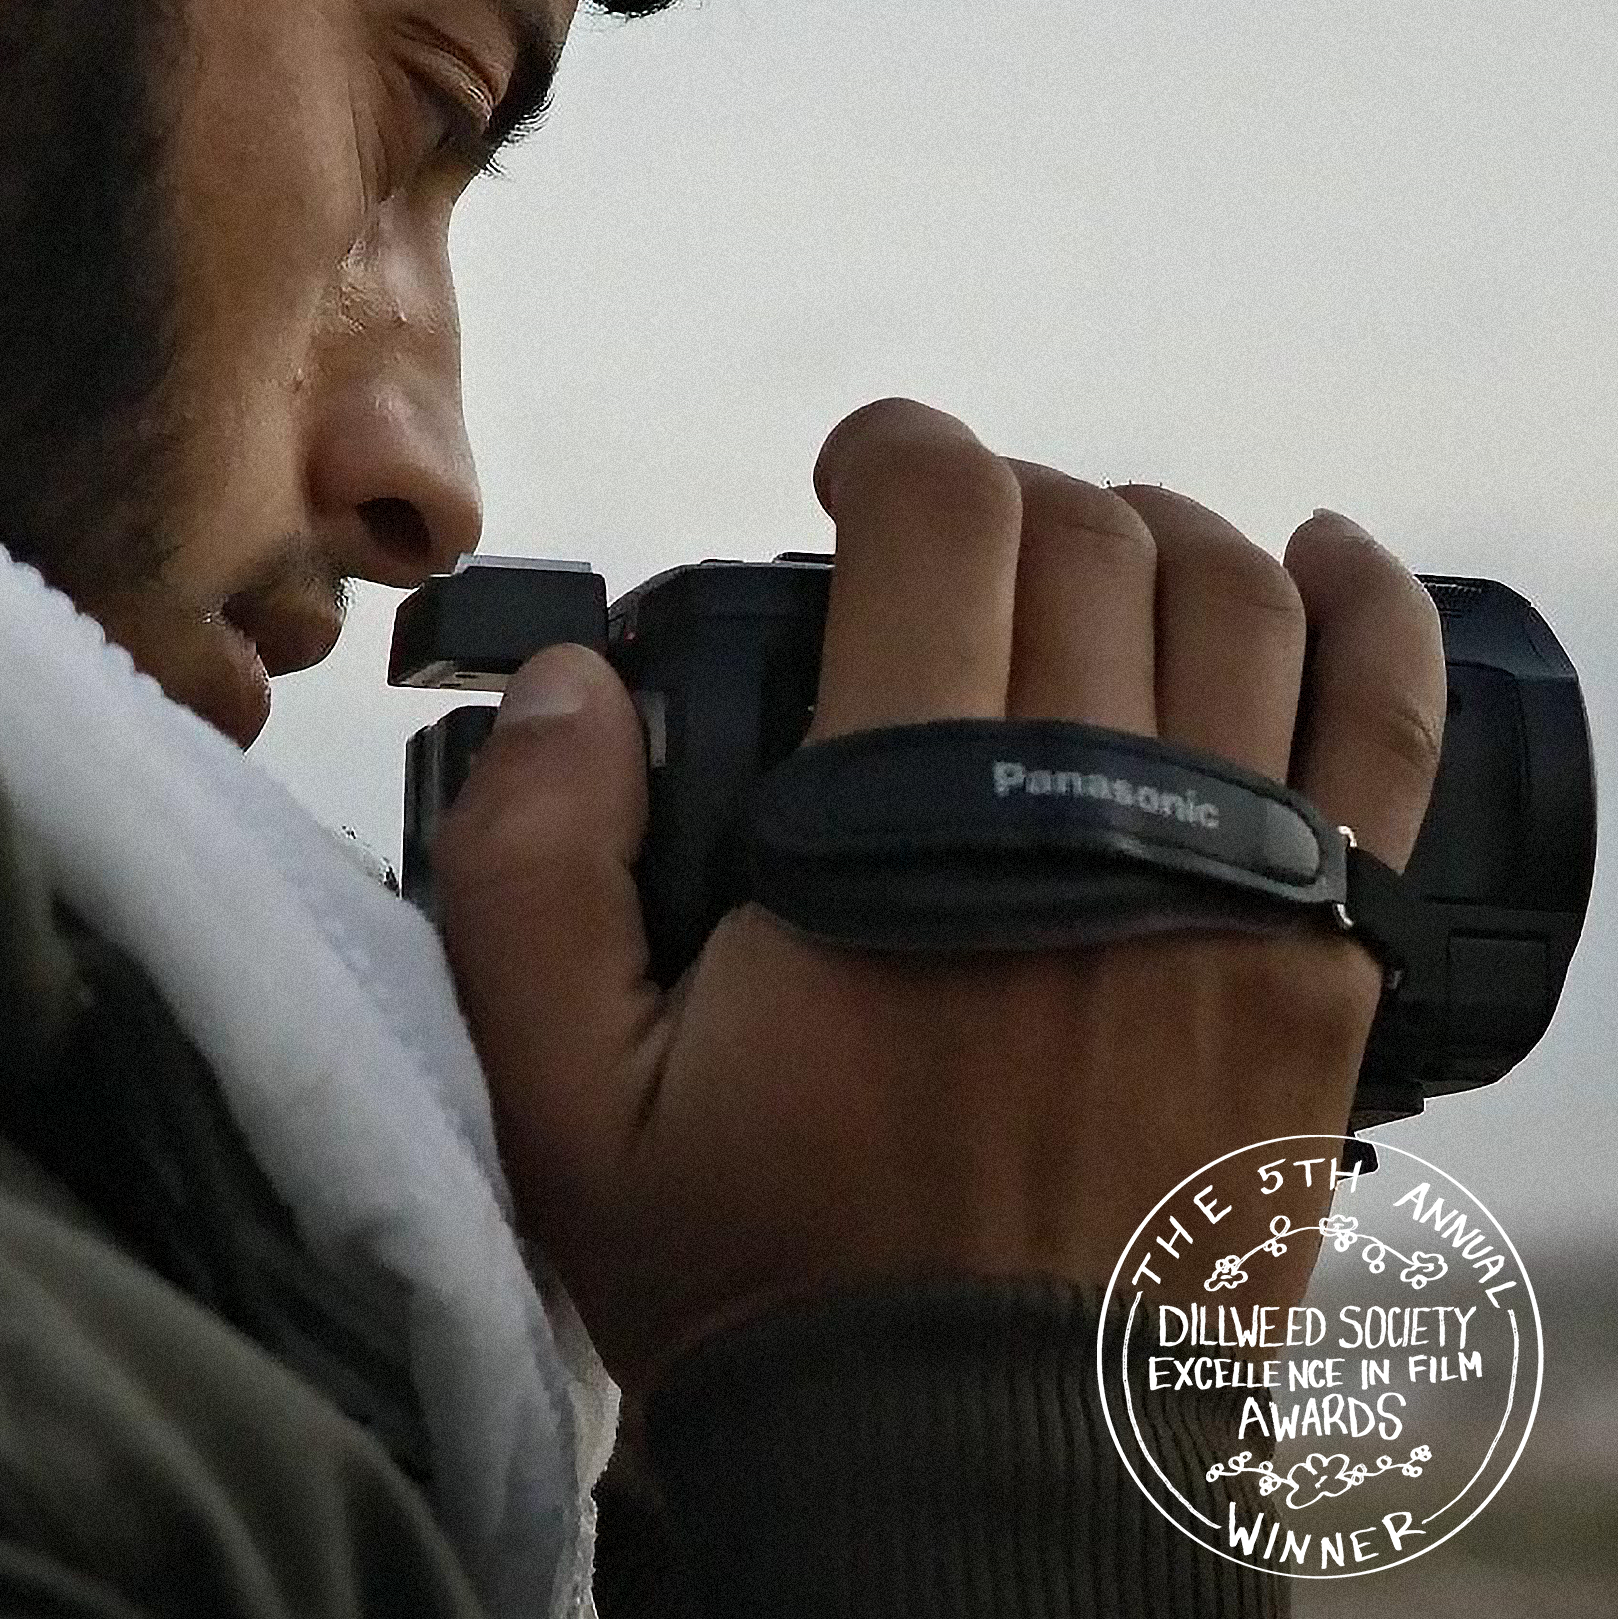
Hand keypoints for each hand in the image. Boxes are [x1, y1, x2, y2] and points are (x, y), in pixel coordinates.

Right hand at [432, 399, 1447, 1397]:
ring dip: (1156, 528)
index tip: (852, 477)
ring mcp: (1239, 896)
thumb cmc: (765, 1273)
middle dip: (1004, 497)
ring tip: (1083, 550)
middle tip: (935, 551)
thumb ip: (534, 870)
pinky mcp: (1324, 968)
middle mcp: (1099, 835)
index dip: (897, 453)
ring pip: (1241, 600)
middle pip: (1092, 542)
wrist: (966, 1472)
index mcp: (910, 839)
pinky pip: (1390, 735)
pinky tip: (1319, 556)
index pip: (948, 529)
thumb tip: (573, 682)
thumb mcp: (567, 1099)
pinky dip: (1370, 614)